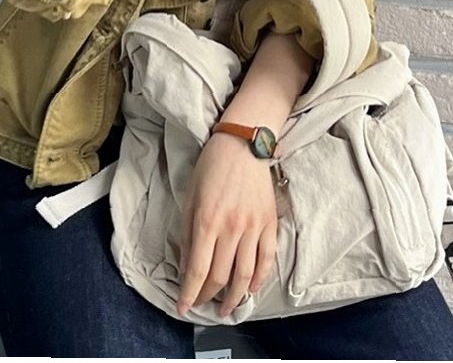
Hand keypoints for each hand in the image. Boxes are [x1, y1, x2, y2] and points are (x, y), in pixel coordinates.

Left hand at [177, 132, 277, 318]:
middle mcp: (231, 228)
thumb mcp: (190, 199)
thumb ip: (188, 236)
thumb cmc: (211, 168)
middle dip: (208, 298)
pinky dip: (259, 279)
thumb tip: (187, 269)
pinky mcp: (269, 223)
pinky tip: (250, 290)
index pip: (198, 271)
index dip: (189, 294)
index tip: (182, 307)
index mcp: (207, 221)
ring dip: (234, 298)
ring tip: (226, 309)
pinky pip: (266, 259)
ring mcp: (253, 227)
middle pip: (220, 277)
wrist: (242, 144)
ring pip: (245, 275)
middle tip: (203, 306)